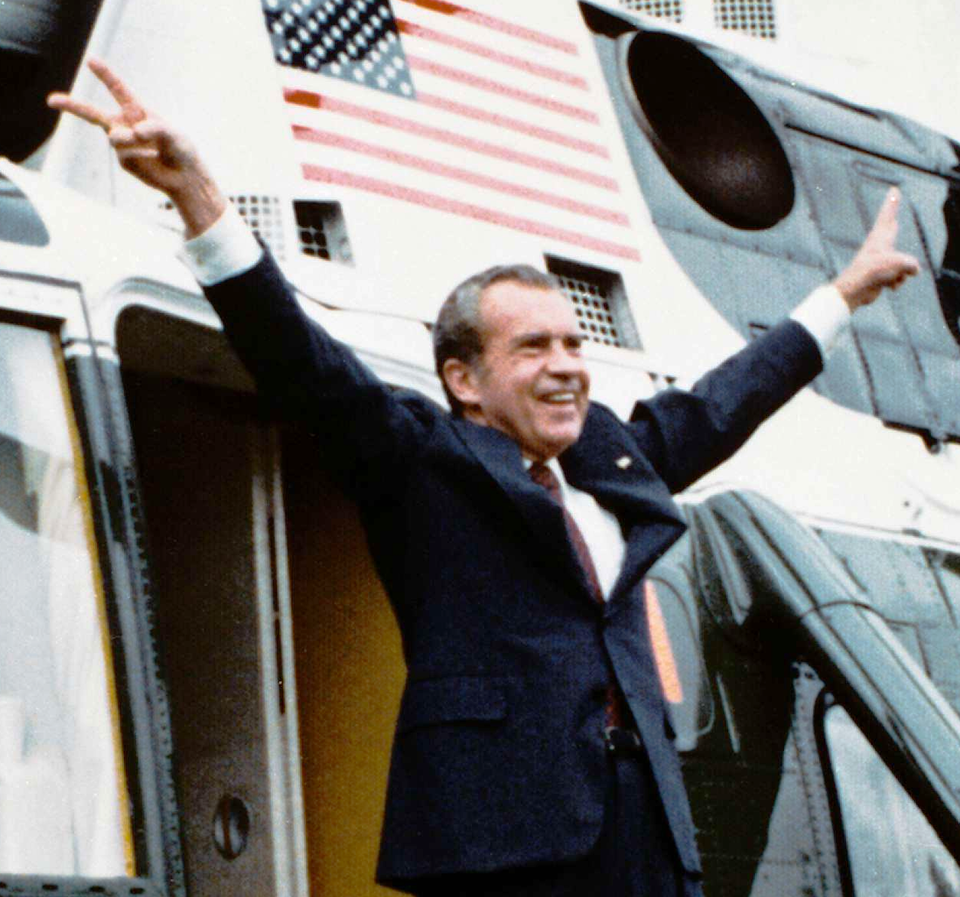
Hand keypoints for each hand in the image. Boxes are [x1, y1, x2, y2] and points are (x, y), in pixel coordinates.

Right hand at [47, 59, 225, 236]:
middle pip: (93, 113)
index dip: (105, 75)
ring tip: (151, 149)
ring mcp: (122, 144)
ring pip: (115, 138)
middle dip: (72, 106)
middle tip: (51, 101)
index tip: (91, 60)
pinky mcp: (124, 160)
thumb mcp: (173, 135)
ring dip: (130, 140)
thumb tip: (131, 133)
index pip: (118, 90)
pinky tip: (151, 161)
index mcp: (137, 111)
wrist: (184, 176)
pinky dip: (139, 158)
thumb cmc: (180, 149)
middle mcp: (125, 124)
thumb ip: (154, 128)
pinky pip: (125, 156)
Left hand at [834, 187, 919, 311]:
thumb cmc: (871, 273)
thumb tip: (913, 271)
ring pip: (903, 264)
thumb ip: (912, 264)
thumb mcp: (898, 265)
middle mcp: (880, 246)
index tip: (893, 190)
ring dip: (900, 274)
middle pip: (890, 227)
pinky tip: (886, 286)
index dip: (892, 203)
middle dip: (891, 214)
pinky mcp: (881, 273)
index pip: (888, 216)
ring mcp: (880, 259)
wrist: (854, 291)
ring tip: (886, 276)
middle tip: (892, 198)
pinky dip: (896, 283)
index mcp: (880, 238)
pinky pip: (899, 277)